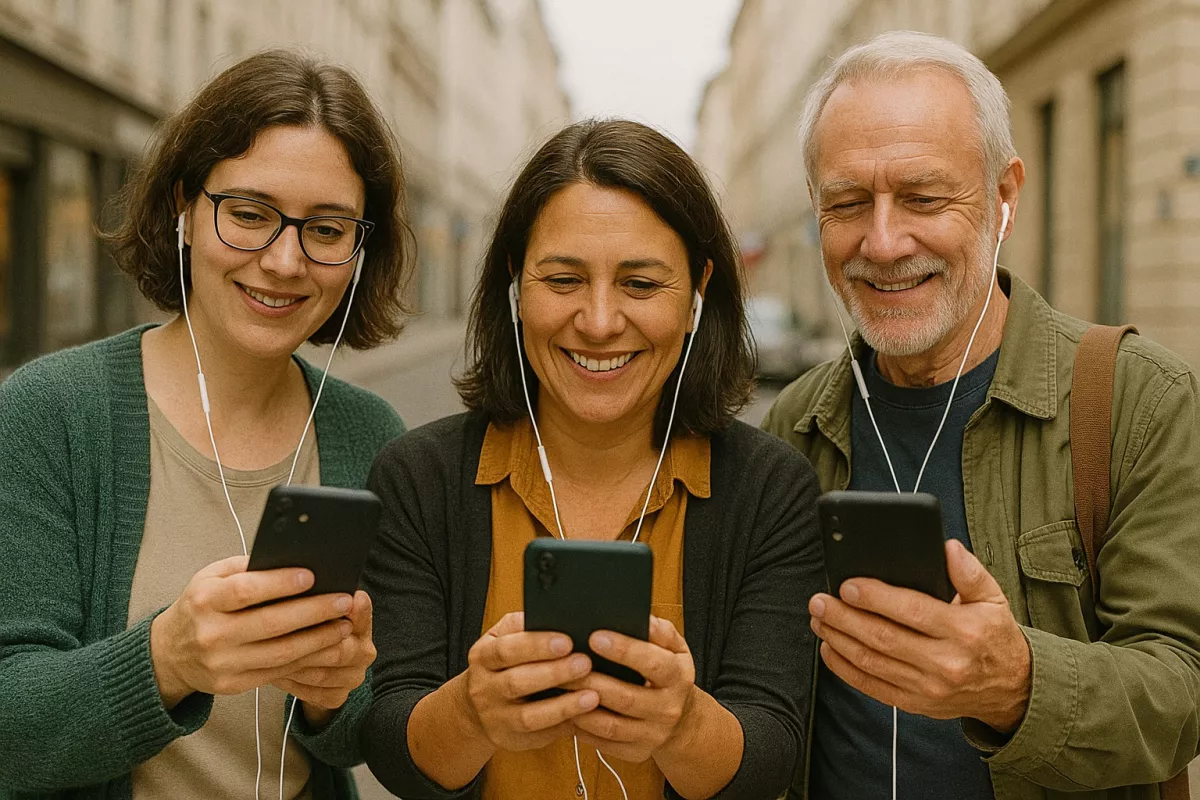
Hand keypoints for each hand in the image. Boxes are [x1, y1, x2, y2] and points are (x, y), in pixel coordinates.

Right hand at [150, 555, 354, 708]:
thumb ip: (246, 567)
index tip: (312, 576)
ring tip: (344, 625)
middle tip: (344, 601)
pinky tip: (326, 646)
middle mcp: (210, 633)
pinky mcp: (232, 685)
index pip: (246, 591)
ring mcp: (221, 663)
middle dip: (314, 612)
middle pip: (271, 623)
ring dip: (319, 639)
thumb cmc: (200, 605)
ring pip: (280, 653)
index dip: (281, 584)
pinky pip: (277, 671)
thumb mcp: (210, 577)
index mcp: (204, 599)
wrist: (168, 653)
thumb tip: (291, 559)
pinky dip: (306, 659)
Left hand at [273, 590, 376, 728]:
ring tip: (265, 654)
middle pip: (340, 650)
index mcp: (362, 624)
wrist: (316, 664)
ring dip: (293, 665)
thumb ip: (312, 596)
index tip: (344, 599)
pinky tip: (272, 672)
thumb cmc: (309, 627)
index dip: (353, 609)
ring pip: (321, 674)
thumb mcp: (314, 606)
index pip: (361, 614)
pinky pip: (312, 693)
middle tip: (277, 636)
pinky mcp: (337, 696)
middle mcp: (364, 652)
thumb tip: (292, 577)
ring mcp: (352, 677)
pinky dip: (291, 683)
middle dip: (308, 644)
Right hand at [460, 611, 599, 751]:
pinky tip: (585, 717)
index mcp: (483, 657)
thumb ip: (524, 626)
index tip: (567, 640)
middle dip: (554, 673)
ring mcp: (496, 718)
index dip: (537, 645)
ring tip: (593, 696)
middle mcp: (484, 689)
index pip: (506, 649)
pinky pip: (539, 736)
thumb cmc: (501, 663)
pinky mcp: (511, 740)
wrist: (476, 705)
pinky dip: (563, 726)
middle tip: (585, 663)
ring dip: (562, 706)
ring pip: (528, 716)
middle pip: (517, 682)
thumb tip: (557, 616)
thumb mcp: (503, 637)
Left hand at [570, 615, 697, 763]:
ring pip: (610, 725)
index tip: (594, 637)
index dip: (623, 650)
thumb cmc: (668, 674)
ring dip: (580, 708)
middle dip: (591, 680)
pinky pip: (604, 743)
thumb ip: (658, 630)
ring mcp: (653, 735)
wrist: (682, 720)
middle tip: (563, 664)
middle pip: (626, 697)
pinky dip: (582, 730)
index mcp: (678, 677)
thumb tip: (639, 616)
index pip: (652, 662)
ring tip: (558, 688)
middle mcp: (668, 709)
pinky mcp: (637, 753)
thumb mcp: (674, 647)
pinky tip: (566, 712)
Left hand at [810, 539, 1030, 731]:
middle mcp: (945, 663)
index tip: (847, 585)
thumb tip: (947, 547)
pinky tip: (829, 648)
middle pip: (883, 638)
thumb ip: (969, 571)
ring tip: (819, 618)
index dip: (875, 597)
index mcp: (964, 631)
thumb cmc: (993, 634)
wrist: (1010, 687)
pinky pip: (872, 687)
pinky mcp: (916, 704)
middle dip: (845, 617)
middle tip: (819, 600)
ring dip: (838, 640)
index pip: (912, 611)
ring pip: (872, 662)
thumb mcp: (993, 597)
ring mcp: (929, 688)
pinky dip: (845, 668)